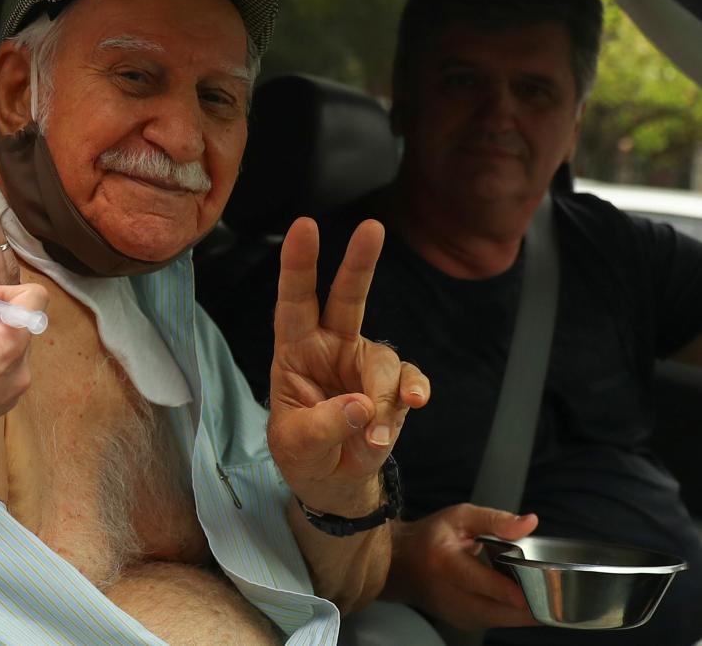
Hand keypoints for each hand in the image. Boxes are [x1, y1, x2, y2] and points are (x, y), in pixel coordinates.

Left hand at [268, 217, 429, 512]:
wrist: (332, 482)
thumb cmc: (302, 453)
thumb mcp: (297, 445)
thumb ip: (324, 424)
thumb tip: (362, 406)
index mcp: (295, 349)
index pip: (294, 300)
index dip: (298, 264)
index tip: (304, 226)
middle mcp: (331, 346)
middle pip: (346, 297)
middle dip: (359, 262)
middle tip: (372, 227)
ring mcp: (364, 364)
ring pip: (383, 358)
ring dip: (383, 396)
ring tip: (375, 436)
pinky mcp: (393, 387)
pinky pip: (409, 381)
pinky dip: (410, 396)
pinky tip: (412, 408)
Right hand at [384, 504, 539, 629]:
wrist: (401, 564)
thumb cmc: (431, 538)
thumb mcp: (459, 517)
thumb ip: (495, 519)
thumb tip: (529, 522)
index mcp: (445, 562)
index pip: (481, 582)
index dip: (511, 589)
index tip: (540, 590)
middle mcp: (449, 595)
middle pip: (500, 610)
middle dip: (531, 602)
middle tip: (552, 586)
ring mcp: (457, 614)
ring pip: (504, 620)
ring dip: (525, 609)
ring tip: (537, 587)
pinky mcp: (464, 623)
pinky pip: (499, 621)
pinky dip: (513, 612)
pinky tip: (518, 595)